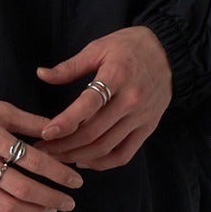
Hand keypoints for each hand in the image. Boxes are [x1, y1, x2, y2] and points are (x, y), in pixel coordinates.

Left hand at [34, 25, 172, 168]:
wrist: (169, 53)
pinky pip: (124, 155)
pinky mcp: (148, 129)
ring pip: (106, 147)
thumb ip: (70, 66)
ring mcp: (141, 117)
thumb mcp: (99, 48)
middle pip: (94, 132)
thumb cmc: (129, 48)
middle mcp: (131, 99)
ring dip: (78, 156)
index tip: (46, 133)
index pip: (89, 104)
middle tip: (42, 150)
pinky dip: (102, 163)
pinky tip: (83, 161)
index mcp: (117, 75)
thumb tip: (41, 74)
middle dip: (64, 145)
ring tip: (57, 158)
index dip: (66, 121)